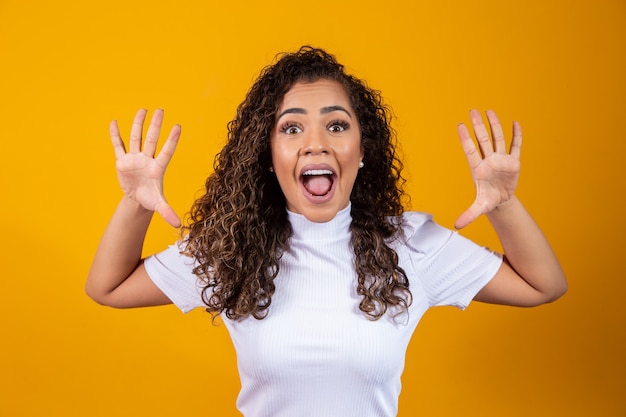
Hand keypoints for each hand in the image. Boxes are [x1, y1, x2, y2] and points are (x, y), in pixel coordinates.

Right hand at [110, 109, 181, 227]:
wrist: (138, 198)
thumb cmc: (151, 198)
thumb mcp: (159, 205)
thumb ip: (168, 212)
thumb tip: (179, 226)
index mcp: (158, 168)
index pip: (166, 151)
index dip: (171, 140)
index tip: (178, 127)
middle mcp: (147, 159)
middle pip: (152, 140)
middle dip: (155, 126)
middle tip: (161, 110)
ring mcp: (135, 158)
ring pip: (136, 138)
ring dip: (138, 124)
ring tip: (143, 109)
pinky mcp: (122, 160)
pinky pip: (118, 145)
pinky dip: (115, 135)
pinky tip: (114, 122)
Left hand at [454, 109, 521, 228]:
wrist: (500, 200)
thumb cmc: (487, 201)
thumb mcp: (479, 208)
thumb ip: (468, 214)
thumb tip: (457, 226)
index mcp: (478, 169)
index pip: (470, 151)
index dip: (465, 139)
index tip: (460, 126)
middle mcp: (488, 161)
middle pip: (482, 140)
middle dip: (478, 126)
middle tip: (472, 111)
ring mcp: (501, 159)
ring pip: (497, 139)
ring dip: (494, 125)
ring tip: (488, 111)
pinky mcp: (513, 162)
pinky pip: (515, 146)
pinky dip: (516, 135)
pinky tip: (515, 123)